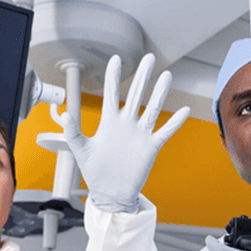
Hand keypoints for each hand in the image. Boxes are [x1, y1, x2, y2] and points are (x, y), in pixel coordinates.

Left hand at [51, 53, 190, 212]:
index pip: (111, 93)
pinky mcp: (150, 147)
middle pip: (136, 94)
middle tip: (149, 57)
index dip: (113, 76)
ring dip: (160, 93)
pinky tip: (184, 110)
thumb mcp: (80, 150)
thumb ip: (72, 131)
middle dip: (142, 76)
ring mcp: (140, 134)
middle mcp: (126, 124)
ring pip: (152, 108)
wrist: (110, 193)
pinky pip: (165, 131)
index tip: (116, 58)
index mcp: (109, 122)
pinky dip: (175, 122)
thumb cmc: (94, 172)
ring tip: (167, 76)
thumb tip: (65, 113)